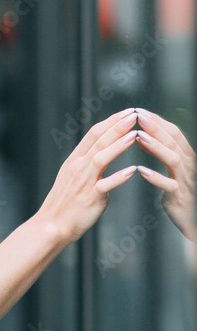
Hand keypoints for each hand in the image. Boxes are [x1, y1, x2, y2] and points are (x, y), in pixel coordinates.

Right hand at [37, 108, 138, 246]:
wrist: (52, 224)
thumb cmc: (65, 202)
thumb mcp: (72, 176)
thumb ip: (86, 163)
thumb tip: (101, 151)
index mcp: (74, 160)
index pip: (92, 134)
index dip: (110, 122)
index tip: (125, 112)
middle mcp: (78, 167)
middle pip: (98, 141)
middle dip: (117, 126)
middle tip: (133, 114)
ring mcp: (83, 182)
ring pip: (101, 158)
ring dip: (118, 145)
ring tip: (135, 135)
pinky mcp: (90, 197)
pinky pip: (105, 185)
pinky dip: (118, 177)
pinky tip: (132, 170)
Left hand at [134, 108, 195, 243]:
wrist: (193, 220)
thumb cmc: (180, 191)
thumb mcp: (171, 169)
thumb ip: (159, 152)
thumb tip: (142, 136)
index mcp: (187, 157)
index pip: (175, 133)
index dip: (158, 121)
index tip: (141, 111)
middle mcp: (189, 166)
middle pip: (174, 142)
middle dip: (156, 127)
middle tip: (139, 115)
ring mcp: (186, 181)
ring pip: (173, 160)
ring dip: (157, 147)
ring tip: (140, 137)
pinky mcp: (180, 197)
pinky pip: (169, 186)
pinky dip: (156, 178)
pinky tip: (142, 171)